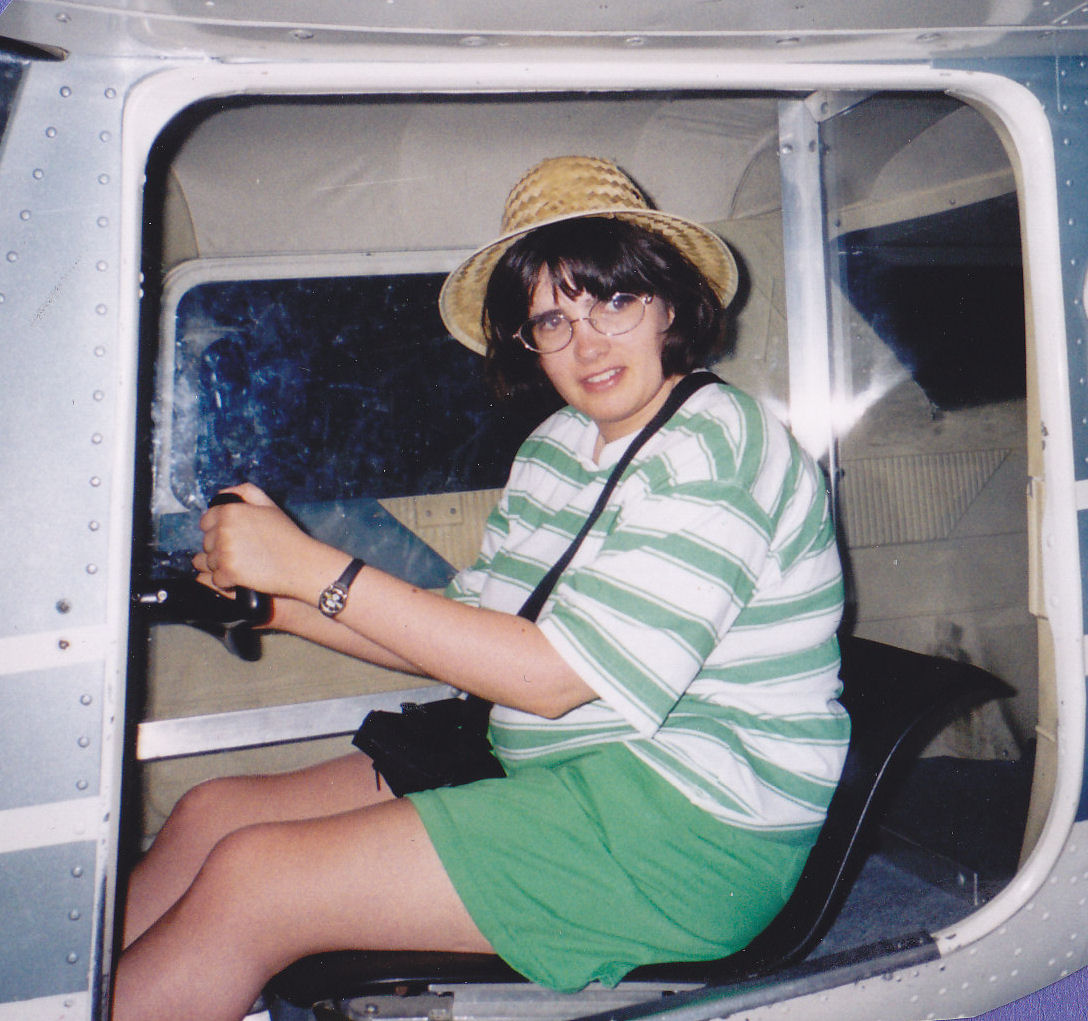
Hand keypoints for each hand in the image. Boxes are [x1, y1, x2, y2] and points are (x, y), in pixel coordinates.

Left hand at [193, 483, 327, 600]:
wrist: (301, 563)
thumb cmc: (287, 536)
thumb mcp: (269, 505)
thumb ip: (245, 492)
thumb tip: (223, 493)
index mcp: (230, 511)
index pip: (205, 522)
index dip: (218, 531)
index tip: (234, 538)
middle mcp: (224, 529)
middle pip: (207, 544)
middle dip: (221, 549)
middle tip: (244, 552)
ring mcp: (225, 551)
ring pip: (210, 562)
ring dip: (224, 566)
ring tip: (246, 564)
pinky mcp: (228, 571)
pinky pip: (217, 579)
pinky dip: (229, 581)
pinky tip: (245, 575)